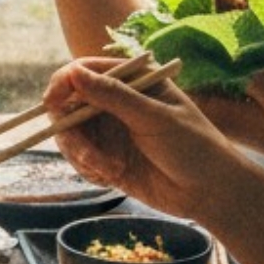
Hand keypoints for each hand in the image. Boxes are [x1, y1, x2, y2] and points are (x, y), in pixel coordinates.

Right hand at [42, 56, 249, 221]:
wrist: (210, 192)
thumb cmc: (193, 145)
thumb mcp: (154, 117)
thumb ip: (114, 96)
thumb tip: (74, 73)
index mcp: (131, 80)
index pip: (84, 71)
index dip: (63, 83)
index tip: (53, 102)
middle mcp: (116, 102)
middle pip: (69, 105)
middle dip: (70, 129)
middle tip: (84, 151)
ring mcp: (110, 131)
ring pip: (71, 135)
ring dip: (82, 153)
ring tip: (108, 169)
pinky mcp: (107, 158)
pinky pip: (81, 160)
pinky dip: (88, 169)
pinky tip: (112, 177)